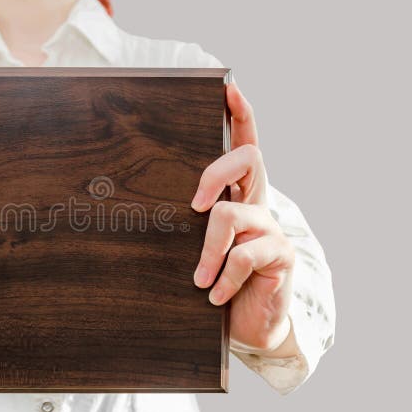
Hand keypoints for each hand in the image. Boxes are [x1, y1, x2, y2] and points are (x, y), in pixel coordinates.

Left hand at [191, 84, 296, 355]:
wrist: (247, 324)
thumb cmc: (216, 278)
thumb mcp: (195, 247)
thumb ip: (185, 225)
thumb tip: (130, 204)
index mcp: (238, 195)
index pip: (244, 145)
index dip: (241, 115)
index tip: (228, 87)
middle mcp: (258, 203)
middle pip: (249, 158)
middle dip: (215, 173)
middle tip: (195, 205)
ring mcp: (272, 228)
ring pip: (233, 214)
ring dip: (208, 251)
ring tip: (199, 279)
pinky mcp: (280, 256)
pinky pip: (245, 255)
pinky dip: (224, 277)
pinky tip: (214, 295)